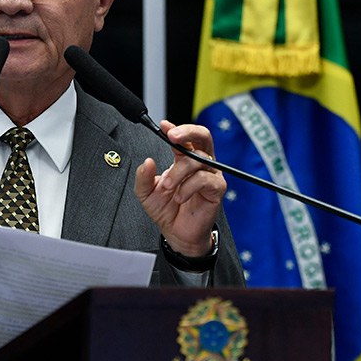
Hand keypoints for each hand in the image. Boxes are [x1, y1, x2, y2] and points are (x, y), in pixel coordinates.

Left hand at [134, 120, 225, 256]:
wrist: (177, 234)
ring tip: (168, 187)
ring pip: (198, 159)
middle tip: (173, 138)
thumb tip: (147, 161)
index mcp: (183, 159)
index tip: (164, 126)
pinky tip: (180, 197)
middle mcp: (199, 163)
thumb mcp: (146, 193)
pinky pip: (205, 179)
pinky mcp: (217, 189)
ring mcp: (210, 174)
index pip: (184, 138)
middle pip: (203, 136)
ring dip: (179, 172)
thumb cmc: (166, 210)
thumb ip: (143, 176)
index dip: (175, 129)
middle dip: (188, 132)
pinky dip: (188, 187)